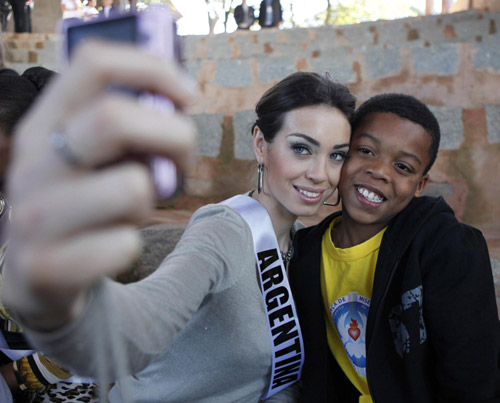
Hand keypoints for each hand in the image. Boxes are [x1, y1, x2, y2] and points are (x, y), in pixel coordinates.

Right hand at [2, 42, 197, 329]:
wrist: (37, 275)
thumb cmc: (85, 203)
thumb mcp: (95, 156)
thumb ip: (128, 125)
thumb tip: (177, 98)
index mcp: (46, 124)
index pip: (93, 64)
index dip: (153, 69)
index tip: (188, 95)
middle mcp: (32, 162)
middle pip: (114, 118)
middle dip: (175, 137)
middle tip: (181, 162)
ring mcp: (32, 216)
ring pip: (131, 188)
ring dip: (149, 201)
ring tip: (130, 212)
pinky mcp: (43, 267)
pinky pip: (123, 245)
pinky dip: (131, 246)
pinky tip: (111, 249)